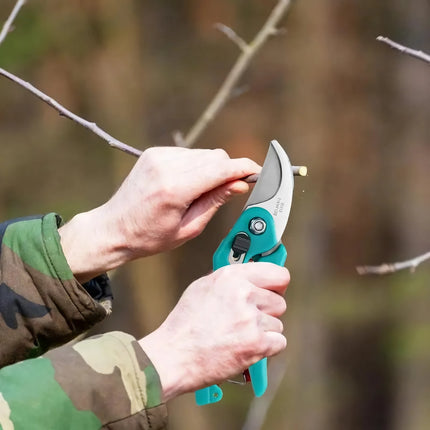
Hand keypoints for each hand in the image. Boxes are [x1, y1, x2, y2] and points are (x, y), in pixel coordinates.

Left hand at [59, 147, 259, 280]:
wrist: (113, 228)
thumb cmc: (149, 236)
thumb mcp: (188, 228)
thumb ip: (215, 202)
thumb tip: (239, 184)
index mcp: (175, 188)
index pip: (221, 168)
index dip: (244, 168)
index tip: (258, 172)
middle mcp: (166, 165)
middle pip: (215, 157)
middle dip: (228, 171)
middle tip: (229, 191)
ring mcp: (158, 156)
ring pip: (203, 154)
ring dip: (211, 169)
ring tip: (200, 193)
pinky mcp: (154, 153)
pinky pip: (188, 154)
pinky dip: (196, 166)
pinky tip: (186, 185)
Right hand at [139, 262, 288, 401]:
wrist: (174, 355)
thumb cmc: (184, 324)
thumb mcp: (202, 287)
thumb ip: (230, 280)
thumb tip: (251, 278)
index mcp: (231, 276)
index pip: (277, 273)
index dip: (277, 284)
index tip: (276, 289)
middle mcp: (243, 294)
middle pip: (279, 301)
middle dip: (267, 312)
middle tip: (249, 320)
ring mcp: (251, 319)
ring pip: (278, 324)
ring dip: (264, 332)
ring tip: (240, 335)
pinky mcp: (256, 344)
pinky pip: (279, 342)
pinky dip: (267, 348)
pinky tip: (247, 347)